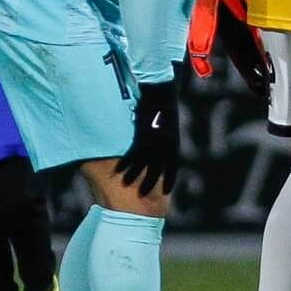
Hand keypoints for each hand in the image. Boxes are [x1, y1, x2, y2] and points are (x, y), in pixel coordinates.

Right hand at [115, 79, 179, 197]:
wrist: (161, 95)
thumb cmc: (165, 108)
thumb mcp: (169, 126)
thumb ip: (166, 139)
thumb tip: (161, 147)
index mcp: (174, 144)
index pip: (173, 168)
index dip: (170, 180)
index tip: (166, 192)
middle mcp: (165, 147)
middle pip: (157, 171)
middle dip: (150, 184)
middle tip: (143, 194)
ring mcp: (153, 143)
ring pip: (143, 165)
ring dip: (134, 176)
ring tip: (126, 184)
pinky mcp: (142, 137)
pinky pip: (132, 155)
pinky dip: (125, 163)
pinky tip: (117, 170)